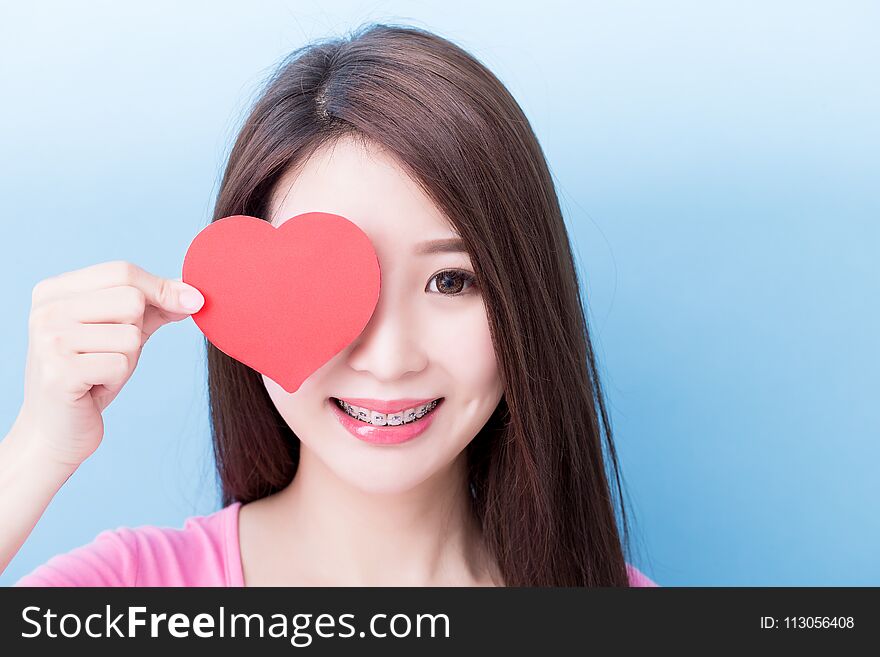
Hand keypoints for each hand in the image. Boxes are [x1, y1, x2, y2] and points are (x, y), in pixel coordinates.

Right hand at [10, 260, 203, 467]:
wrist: (56, 430)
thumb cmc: (92, 375)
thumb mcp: (122, 331)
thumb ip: (154, 306)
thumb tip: (193, 293)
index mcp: (55, 291)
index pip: (122, 271)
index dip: (162, 287)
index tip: (193, 301)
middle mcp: (46, 310)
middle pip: (131, 299)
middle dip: (137, 330)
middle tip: (111, 352)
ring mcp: (49, 340)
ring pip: (130, 335)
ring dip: (127, 359)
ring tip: (100, 371)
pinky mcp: (59, 373)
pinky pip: (121, 364)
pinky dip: (117, 379)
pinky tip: (94, 387)